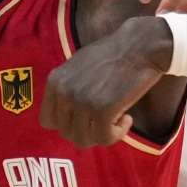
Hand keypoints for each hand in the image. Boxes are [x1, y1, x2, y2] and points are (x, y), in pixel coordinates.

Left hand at [39, 17, 170, 147]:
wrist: (139, 46)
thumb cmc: (113, 54)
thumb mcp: (77, 66)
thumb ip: (67, 88)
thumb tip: (66, 115)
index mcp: (55, 81)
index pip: (47, 120)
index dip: (67, 123)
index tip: (84, 118)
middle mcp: (63, 92)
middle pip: (66, 132)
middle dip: (87, 130)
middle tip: (105, 118)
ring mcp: (81, 102)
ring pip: (84, 140)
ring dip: (102, 134)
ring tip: (117, 118)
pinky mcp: (102, 110)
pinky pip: (105, 138)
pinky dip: (118, 134)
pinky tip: (127, 118)